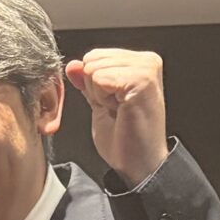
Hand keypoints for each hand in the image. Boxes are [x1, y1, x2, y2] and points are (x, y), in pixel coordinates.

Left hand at [65, 49, 168, 187]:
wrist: (139, 164)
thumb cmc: (125, 140)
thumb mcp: (99, 105)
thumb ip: (87, 82)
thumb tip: (73, 65)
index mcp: (139, 63)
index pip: (94, 56)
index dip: (93, 84)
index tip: (113, 105)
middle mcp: (146, 61)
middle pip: (92, 60)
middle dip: (95, 89)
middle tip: (116, 110)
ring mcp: (146, 68)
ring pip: (94, 69)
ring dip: (100, 95)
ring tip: (120, 111)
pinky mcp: (142, 79)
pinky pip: (101, 78)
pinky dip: (103, 99)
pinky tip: (121, 111)